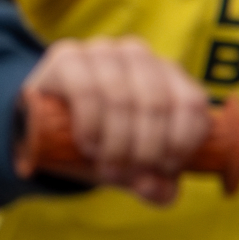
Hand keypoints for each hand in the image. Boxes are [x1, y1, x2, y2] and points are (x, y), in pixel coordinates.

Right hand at [20, 37, 213, 206]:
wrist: (47, 124)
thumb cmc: (105, 141)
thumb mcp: (137, 168)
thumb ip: (157, 185)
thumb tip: (153, 188)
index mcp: (169, 74)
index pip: (191, 103)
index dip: (182, 142)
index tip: (164, 169)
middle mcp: (138, 54)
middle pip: (156, 104)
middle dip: (144, 149)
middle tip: (127, 174)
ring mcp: (102, 51)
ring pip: (122, 98)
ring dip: (116, 142)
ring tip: (106, 165)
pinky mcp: (68, 55)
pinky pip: (87, 91)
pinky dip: (91, 125)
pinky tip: (88, 144)